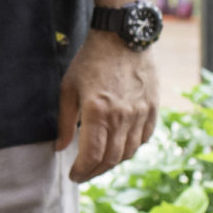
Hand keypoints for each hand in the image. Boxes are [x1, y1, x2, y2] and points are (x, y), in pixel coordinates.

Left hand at [56, 31, 159, 183]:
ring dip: (113, 163)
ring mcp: (140, 113)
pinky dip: (131, 148)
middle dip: (95, 172)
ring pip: (128, 152)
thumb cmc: (90, 61)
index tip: (73, 175)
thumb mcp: (69, 88)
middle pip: (111, 159)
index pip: (92, 156)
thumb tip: (60, 149)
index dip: (82, 171)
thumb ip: (65, 122)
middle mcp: (122, 116)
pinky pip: (144, 138)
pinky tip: (119, 147)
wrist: (122, 37)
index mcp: (97, 111)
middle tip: (84, 174)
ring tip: (99, 163)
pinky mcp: (152, 108)